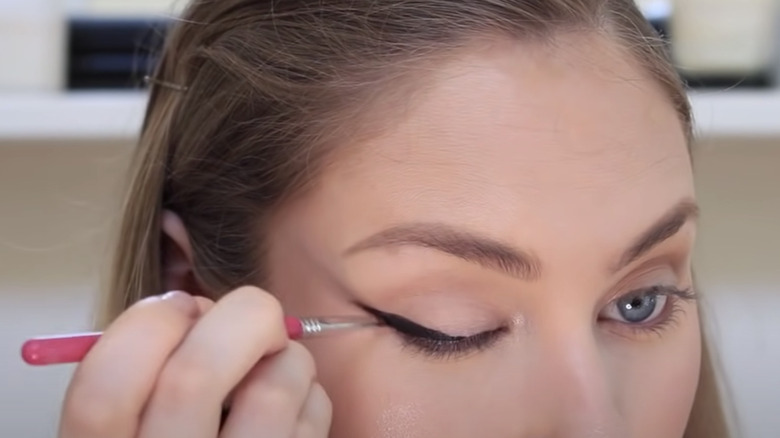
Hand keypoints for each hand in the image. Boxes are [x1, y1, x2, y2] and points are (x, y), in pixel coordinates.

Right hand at [58, 286, 331, 437]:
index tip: (180, 306)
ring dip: (285, 354)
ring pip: (274, 388)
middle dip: (240, 316)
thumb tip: (197, 308)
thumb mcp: (133, 422)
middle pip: (196, 375)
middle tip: (252, 318)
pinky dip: (307, 390)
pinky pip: (313, 411)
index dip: (146, 324)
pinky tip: (288, 407)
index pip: (105, 388)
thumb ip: (145, 373)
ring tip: (272, 365)